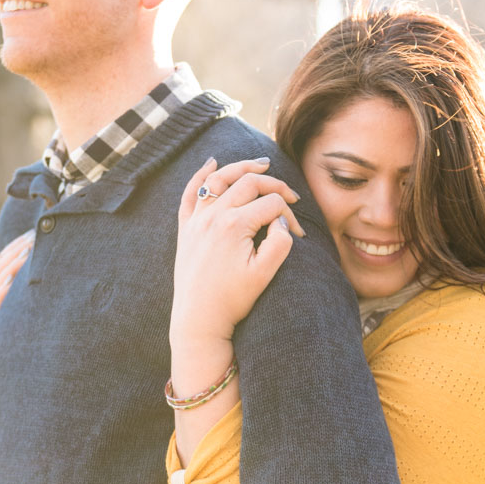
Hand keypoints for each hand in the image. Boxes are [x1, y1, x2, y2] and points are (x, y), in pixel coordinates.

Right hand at [0, 229, 34, 358]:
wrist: (3, 379)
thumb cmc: (16, 349)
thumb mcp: (19, 321)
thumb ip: (21, 300)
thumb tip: (32, 278)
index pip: (2, 265)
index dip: (15, 248)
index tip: (32, 234)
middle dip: (15, 252)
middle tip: (33, 237)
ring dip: (10, 269)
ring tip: (25, 255)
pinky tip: (10, 283)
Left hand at [171, 157, 303, 347]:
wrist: (199, 320)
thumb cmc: (233, 299)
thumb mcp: (265, 273)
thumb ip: (280, 242)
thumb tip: (280, 220)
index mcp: (235, 225)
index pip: (271, 203)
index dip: (291, 215)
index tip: (298, 235)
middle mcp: (213, 216)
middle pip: (248, 183)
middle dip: (274, 184)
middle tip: (291, 195)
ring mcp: (196, 220)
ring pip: (219, 179)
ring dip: (241, 168)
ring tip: (261, 165)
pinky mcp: (186, 229)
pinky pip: (191, 194)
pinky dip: (201, 176)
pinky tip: (211, 163)